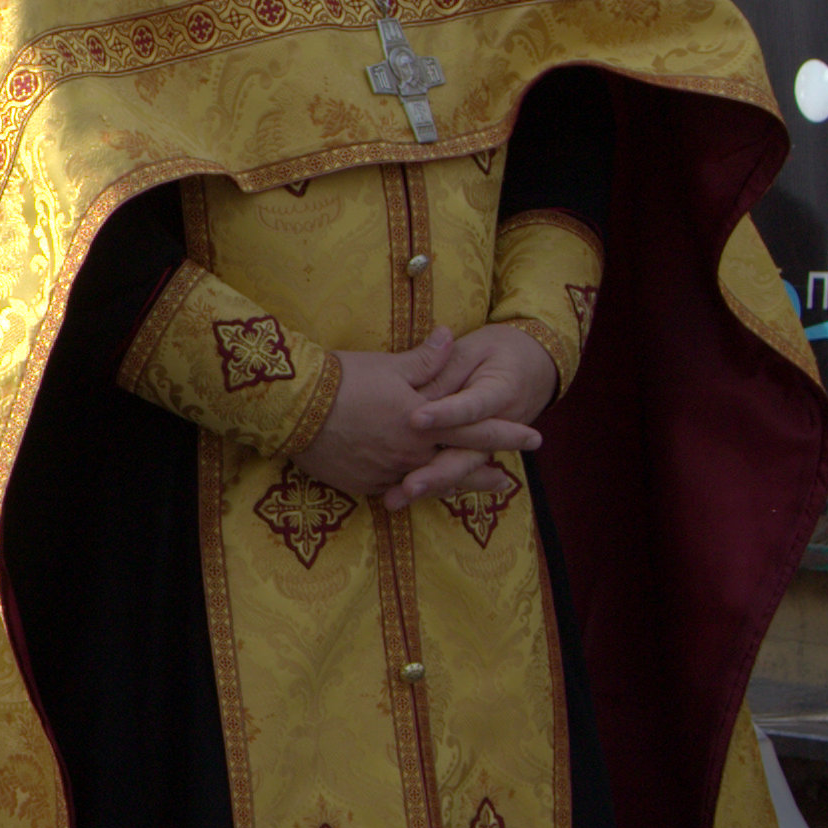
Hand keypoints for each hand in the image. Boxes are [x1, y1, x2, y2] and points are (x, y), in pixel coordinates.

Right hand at [295, 327, 555, 508]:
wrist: (293, 408)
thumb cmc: (343, 380)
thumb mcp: (389, 365)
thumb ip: (426, 359)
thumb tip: (450, 337)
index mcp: (424, 423)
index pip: (476, 428)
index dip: (507, 433)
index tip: (534, 438)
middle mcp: (412, 453)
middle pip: (457, 466)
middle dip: (485, 472)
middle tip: (507, 481)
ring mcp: (387, 473)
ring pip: (427, 482)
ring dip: (451, 485)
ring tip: (468, 490)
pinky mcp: (361, 484)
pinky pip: (392, 488)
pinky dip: (408, 488)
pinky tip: (414, 488)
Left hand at [384, 319, 564, 504]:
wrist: (533, 365)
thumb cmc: (497, 352)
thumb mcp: (474, 349)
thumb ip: (445, 367)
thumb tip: (415, 382)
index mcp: (501, 392)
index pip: (471, 407)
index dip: (446, 414)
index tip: (416, 419)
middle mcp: (497, 427)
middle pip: (466, 454)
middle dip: (435, 472)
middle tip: (409, 485)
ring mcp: (487, 445)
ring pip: (457, 470)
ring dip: (427, 487)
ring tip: (395, 499)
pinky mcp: (475, 452)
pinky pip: (454, 473)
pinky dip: (428, 487)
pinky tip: (398, 499)